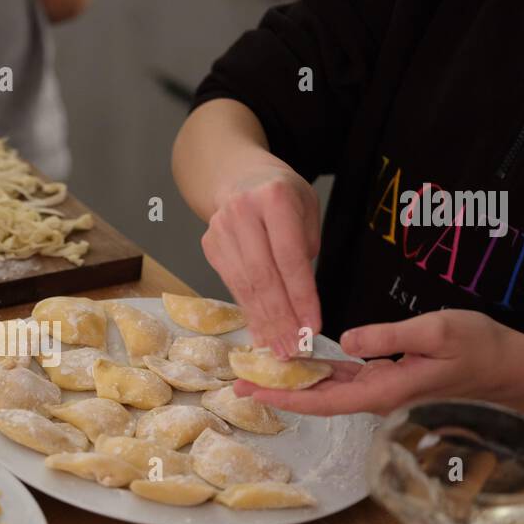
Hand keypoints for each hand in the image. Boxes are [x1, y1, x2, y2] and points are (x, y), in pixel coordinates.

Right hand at [201, 169, 321, 356]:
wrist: (238, 176)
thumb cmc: (280, 195)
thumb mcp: (307, 208)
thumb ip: (305, 249)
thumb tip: (299, 301)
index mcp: (273, 199)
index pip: (290, 258)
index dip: (302, 296)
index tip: (313, 326)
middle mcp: (242, 212)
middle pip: (263, 276)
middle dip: (281, 317)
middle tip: (294, 347)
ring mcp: (220, 230)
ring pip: (244, 286)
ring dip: (263, 321)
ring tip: (278, 346)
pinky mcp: (209, 246)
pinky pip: (232, 286)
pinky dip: (248, 312)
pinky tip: (260, 331)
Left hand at [232, 309, 523, 416]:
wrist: (511, 369)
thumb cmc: (479, 347)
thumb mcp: (435, 332)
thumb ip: (388, 337)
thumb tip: (346, 340)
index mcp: (383, 390)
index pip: (321, 400)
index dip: (283, 396)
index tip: (250, 391)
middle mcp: (378, 397)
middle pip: (317, 400)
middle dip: (277, 392)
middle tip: (238, 383)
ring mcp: (384, 390)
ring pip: (329, 391)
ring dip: (294, 383)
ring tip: (260, 372)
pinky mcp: (391, 379)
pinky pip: (346, 381)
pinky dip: (320, 373)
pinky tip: (302, 362)